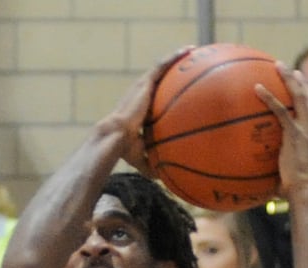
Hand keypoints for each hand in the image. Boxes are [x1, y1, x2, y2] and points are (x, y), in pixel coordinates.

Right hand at [117, 46, 192, 174]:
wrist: (114, 138)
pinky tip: (190, 50)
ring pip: (162, 67)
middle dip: (173, 70)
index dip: (164, 91)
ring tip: (193, 50)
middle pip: (159, 78)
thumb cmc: (124, 149)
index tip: (176, 90)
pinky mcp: (144, 83)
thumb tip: (162, 178)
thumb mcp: (140, 158)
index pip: (152, 97)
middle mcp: (140, 94)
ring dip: (176, 58)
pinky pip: (163, 65)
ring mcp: (141, 87)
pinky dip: (176, 57)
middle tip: (189, 66)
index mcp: (138, 109)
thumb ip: (151, 164)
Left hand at [260, 64, 307, 196]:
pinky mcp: (294, 134)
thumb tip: (269, 182)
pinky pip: (280, 111)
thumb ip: (283, 170)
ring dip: (288, 79)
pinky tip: (258, 88)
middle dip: (299, 81)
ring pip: (300, 97)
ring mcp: (305, 130)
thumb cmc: (297, 191)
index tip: (301, 84)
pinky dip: (269, 98)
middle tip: (289, 69)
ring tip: (278, 66)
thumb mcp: (293, 175)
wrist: (305, 190)